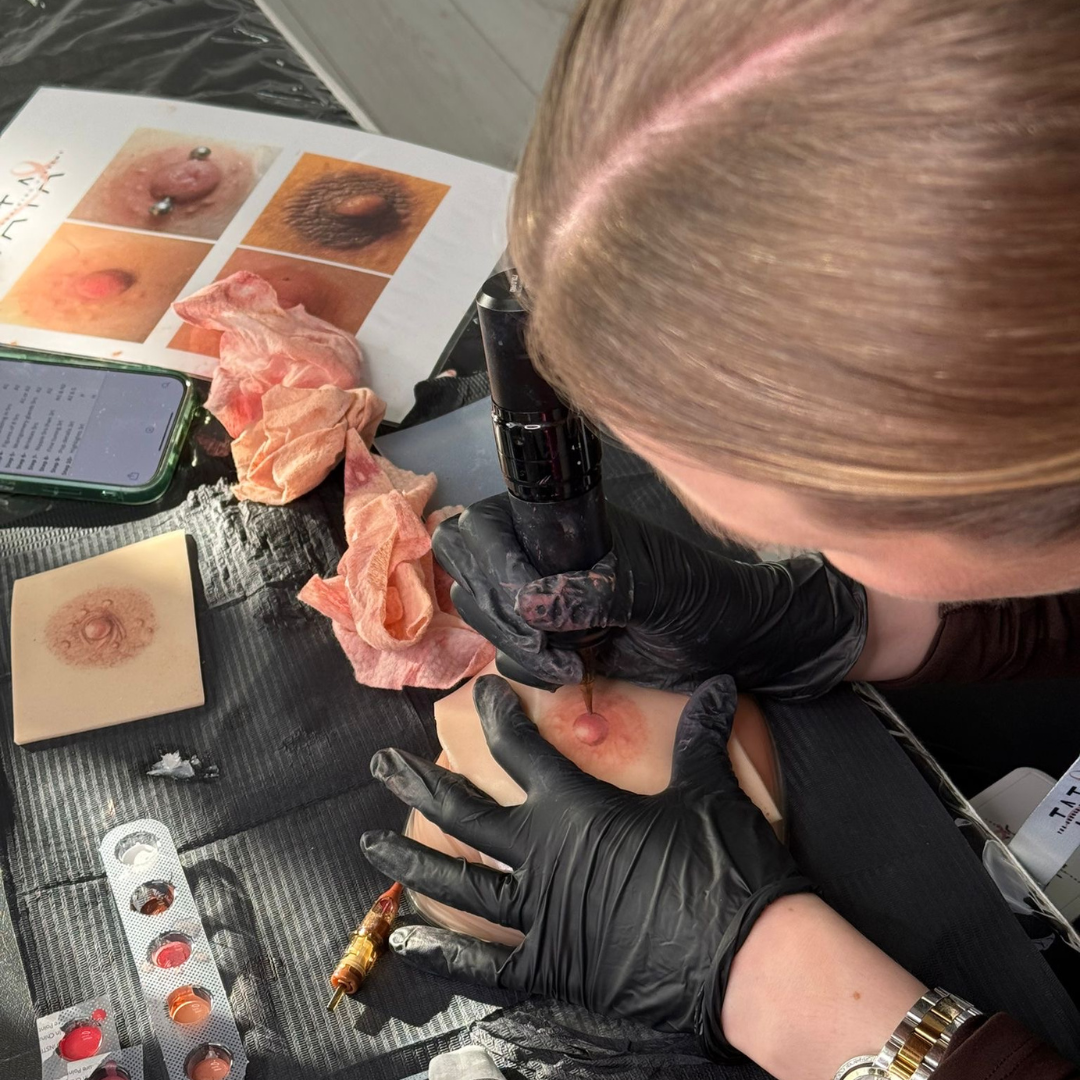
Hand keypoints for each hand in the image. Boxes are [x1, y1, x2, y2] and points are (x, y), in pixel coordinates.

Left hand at [361, 675, 810, 1059]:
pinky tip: (406, 940)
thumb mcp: (710, 791)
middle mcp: (543, 857)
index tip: (482, 694)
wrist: (749, 960)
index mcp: (576, 808)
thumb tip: (715, 683)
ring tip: (370, 843)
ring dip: (412, 861)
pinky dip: (443, 955)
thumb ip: (700, 736)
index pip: (521, 749)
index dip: (498, 716)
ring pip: (459, 885)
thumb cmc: (726, 867)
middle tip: (382, 764)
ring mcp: (540, 917)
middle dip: (419, 784)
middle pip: (466, 814)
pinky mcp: (551, 970)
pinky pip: (485, 966)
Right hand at [432, 494, 866, 698]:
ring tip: (571, 666)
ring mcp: (546, 598)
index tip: (526, 604)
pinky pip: (514, 655)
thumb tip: (531, 604)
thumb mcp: (657, 588)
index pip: (485, 528)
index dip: (492, 564)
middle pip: (473, 575)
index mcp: (564, 522)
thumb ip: (598, 592)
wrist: (742, 644)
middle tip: (551, 651)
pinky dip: (532, 672)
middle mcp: (545, 555)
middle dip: (501, 617)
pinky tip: (573, 677)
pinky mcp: (554, 640)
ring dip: (518, 650)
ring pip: (488, 618)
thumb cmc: (709, 597)